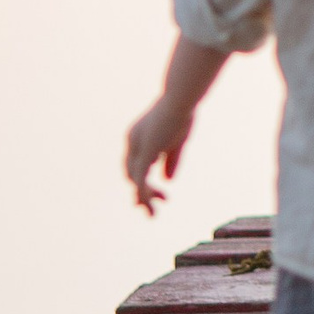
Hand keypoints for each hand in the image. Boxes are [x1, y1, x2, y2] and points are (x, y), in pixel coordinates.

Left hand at [124, 95, 195, 212]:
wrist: (181, 98)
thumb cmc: (182, 113)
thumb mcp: (177, 141)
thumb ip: (171, 161)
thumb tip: (167, 180)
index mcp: (137, 136)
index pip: (135, 164)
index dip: (144, 180)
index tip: (161, 195)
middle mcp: (132, 142)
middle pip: (130, 173)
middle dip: (141, 193)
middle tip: (154, 209)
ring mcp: (136, 147)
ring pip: (134, 180)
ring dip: (144, 198)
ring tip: (153, 214)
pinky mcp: (144, 153)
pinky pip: (141, 180)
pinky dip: (145, 195)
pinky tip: (151, 206)